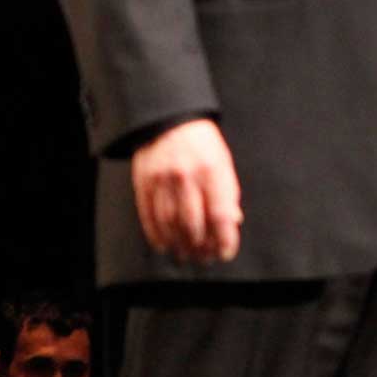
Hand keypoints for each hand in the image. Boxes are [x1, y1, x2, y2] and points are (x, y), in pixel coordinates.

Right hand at [130, 118, 242, 263]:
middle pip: (193, 224)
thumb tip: (232, 223)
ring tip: (186, 254)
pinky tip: (165, 245)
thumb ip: (228, 193)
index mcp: (211, 170)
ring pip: (170, 224)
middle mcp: (186, 176)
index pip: (219, 214)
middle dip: (200, 247)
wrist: (168, 118)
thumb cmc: (201, 144)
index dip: (223, 239)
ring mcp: (162, 180)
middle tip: (204, 258)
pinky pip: (149, 216)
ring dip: (179, 245)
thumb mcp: (222, 162)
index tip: (225, 253)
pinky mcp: (143, 182)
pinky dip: (156, 235)